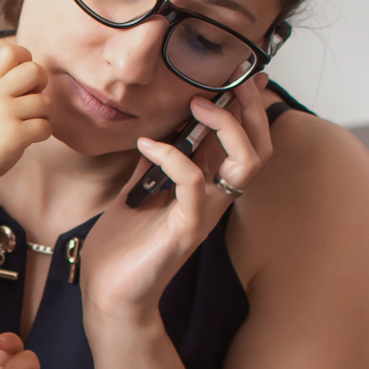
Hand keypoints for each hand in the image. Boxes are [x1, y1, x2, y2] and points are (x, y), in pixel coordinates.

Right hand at [0, 42, 51, 182]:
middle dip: (41, 85)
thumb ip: (2, 81)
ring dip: (43, 115)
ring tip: (28, 123)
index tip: (24, 78)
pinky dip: (42, 133)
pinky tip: (30, 137)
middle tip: (32, 99)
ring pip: (45, 103)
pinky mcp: (15, 135)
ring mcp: (5, 114)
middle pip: (35, 70)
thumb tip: (34, 70)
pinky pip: (45, 126)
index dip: (25, 59)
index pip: (10, 52)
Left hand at [80, 74, 275, 321]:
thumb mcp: (140, 190)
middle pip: (260, 148)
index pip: (247, 141)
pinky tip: (147, 145)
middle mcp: (215, 199)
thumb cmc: (124, 245)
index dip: (250, 107)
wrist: (108, 292)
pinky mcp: (185, 230)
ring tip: (196, 106)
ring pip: (245, 164)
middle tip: (227, 85)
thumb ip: (157, 162)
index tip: (243, 76)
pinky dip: (173, 156)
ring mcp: (204, 214)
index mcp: (207, 186)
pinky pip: (193, 184)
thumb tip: (159, 128)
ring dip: (226, 127)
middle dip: (250, 109)